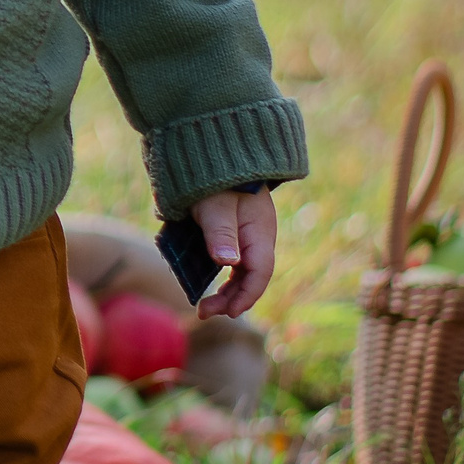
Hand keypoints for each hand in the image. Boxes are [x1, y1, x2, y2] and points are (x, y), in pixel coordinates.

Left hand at [191, 189, 278, 318]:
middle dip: (231, 298)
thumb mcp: (215, 205)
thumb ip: (221, 232)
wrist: (212, 150)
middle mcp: (256, 236)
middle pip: (250, 275)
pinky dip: (221, 273)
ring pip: (241, 269)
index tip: (228, 312)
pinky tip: (206, 280)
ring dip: (226, 288)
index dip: (246, 296)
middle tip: (203, 311)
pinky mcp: (231, 227)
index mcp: (259, 232)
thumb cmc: (214, 176)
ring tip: (206, 304)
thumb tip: (228, 262)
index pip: (260, 273)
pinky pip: (231, 257)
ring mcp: (245, 232)